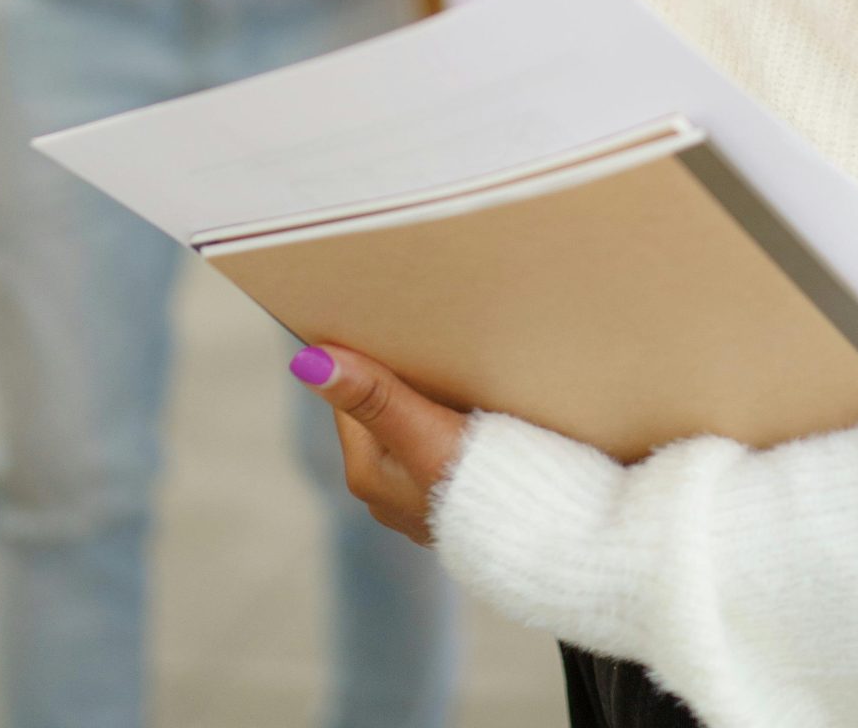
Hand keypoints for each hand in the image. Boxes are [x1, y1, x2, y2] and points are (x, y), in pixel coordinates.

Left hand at [290, 344, 465, 544]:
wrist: (550, 533)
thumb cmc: (484, 487)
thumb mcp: (426, 434)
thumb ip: (375, 397)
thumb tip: (307, 363)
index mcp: (366, 473)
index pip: (351, 396)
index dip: (365, 359)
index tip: (387, 324)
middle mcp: (386, 491)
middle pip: (381, 410)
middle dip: (400, 376)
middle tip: (427, 335)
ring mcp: (422, 497)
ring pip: (414, 425)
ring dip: (430, 396)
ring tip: (457, 365)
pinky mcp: (457, 498)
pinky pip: (443, 444)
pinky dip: (454, 419)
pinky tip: (481, 404)